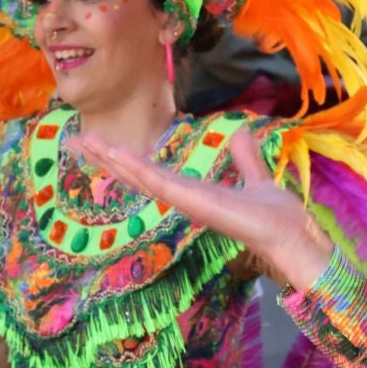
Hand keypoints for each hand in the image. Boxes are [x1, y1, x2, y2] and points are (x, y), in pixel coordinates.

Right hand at [74, 131, 332, 290]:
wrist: (290, 234)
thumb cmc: (275, 215)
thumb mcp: (256, 177)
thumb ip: (245, 158)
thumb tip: (241, 133)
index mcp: (195, 192)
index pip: (152, 173)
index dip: (126, 160)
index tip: (100, 144)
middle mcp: (184, 198)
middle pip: (137, 175)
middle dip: (107, 159)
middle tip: (75, 141)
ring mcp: (186, 202)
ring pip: (141, 178)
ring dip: (113, 160)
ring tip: (85, 142)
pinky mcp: (193, 203)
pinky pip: (159, 183)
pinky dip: (137, 169)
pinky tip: (116, 155)